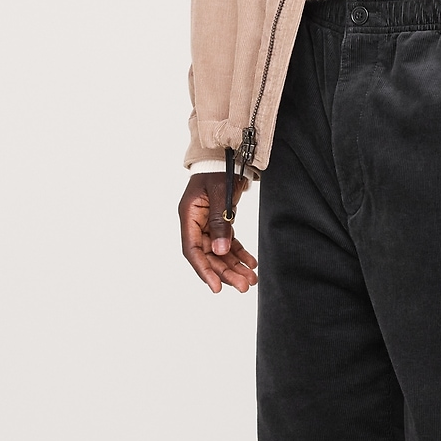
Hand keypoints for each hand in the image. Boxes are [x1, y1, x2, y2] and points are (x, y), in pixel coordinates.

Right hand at [179, 173, 256, 294]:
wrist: (228, 152)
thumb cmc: (219, 169)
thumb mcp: (219, 194)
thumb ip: (220, 222)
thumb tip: (220, 251)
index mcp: (189, 215)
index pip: (193, 250)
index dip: (204, 270)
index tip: (216, 287)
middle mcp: (196, 222)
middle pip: (208, 255)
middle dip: (225, 272)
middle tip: (243, 286)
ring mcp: (208, 223)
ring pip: (220, 251)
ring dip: (234, 266)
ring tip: (250, 280)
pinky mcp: (220, 221)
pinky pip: (229, 242)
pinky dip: (239, 253)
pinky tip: (251, 263)